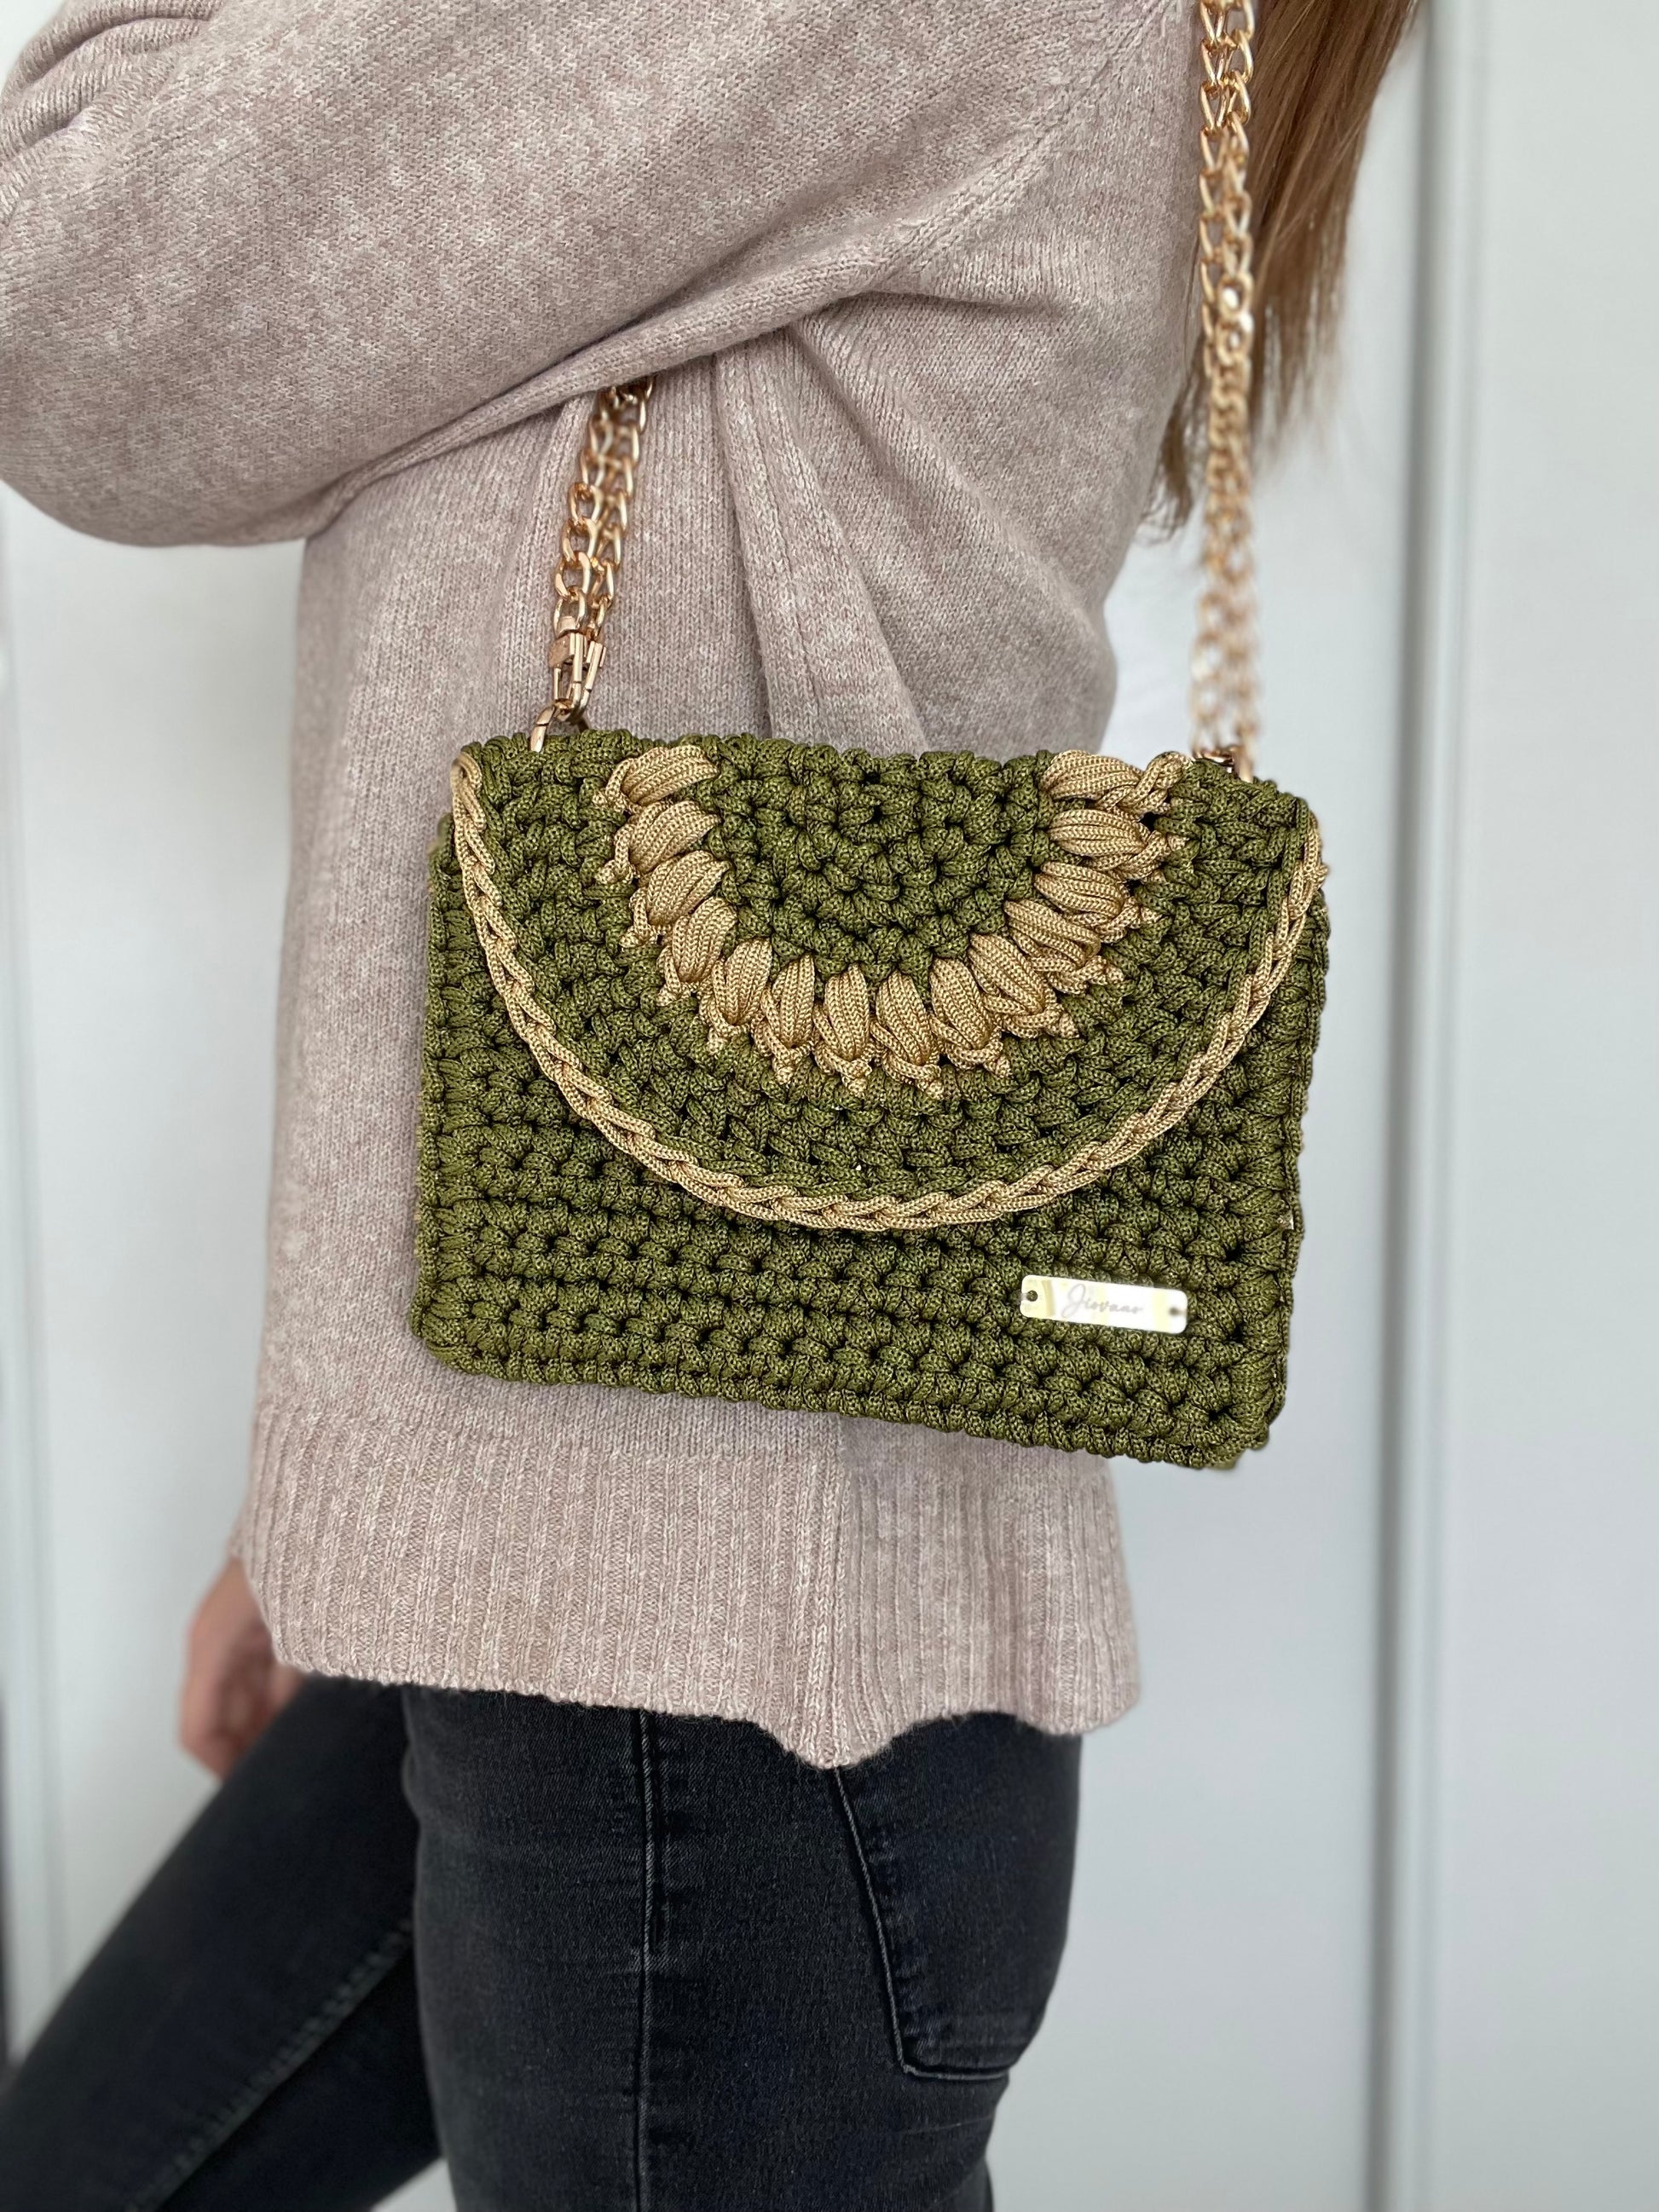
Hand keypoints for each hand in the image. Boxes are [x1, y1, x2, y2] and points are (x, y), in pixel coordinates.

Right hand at [179, 1557, 304, 1778]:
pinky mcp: (274, 1614)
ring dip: (269, 1726)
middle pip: (224, 1716)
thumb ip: (285, 1686)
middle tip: (278, 1785)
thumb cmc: (304, 1547)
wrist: (326, 1492)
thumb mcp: (295, 1627)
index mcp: (212, 1643)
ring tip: (300, 1760)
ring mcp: (247, 1625)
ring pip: (250, 1695)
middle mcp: (222, 1637)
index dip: (220, 1769)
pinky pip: (273, 1670)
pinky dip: (288, 1696)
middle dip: (246, 1753)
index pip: (198, 1729)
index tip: (247, 1796)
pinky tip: (315, 1714)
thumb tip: (286, 1737)